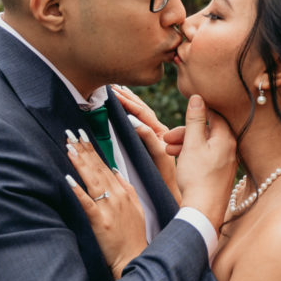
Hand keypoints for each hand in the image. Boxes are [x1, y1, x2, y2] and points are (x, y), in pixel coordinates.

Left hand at [66, 131, 146, 278]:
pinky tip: (68, 178)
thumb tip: (114, 169)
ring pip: (92, 180)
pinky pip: (87, 202)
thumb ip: (126, 186)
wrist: (133, 257)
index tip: (81, 135)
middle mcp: (117, 196)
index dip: (92, 149)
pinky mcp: (100, 221)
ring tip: (69, 148)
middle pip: (97, 168)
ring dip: (80, 163)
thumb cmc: (133, 235)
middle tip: (70, 133)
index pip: (105, 165)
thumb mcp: (136, 206)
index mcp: (124, 191)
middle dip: (83, 149)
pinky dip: (77, 190)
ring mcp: (108, 208)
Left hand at [111, 85, 179, 201]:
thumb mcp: (144, 154)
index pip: (141, 111)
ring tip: (117, 95)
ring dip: (132, 106)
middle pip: (143, 110)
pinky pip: (151, 139)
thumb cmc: (155, 176)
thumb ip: (138, 138)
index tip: (115, 87)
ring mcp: (162, 142)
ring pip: (147, 120)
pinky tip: (131, 120)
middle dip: (128, 96)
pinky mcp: (162, 154)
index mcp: (156, 132)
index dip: (129, 98)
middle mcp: (161, 133)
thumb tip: (124, 124)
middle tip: (112, 86)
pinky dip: (142, 129)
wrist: (168, 194)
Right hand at [175, 95, 236, 232]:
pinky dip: (191, 155)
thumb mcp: (192, 144)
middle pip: (206, 131)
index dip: (196, 112)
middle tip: (166, 138)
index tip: (181, 113)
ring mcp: (226, 162)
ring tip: (167, 151)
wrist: (203, 210)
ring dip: (185, 144)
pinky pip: (206, 157)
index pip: (213, 115)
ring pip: (204, 144)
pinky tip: (178, 160)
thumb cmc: (197, 177)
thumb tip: (198, 97)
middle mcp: (230, 148)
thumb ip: (195, 120)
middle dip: (185, 132)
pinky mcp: (220, 173)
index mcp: (226, 138)